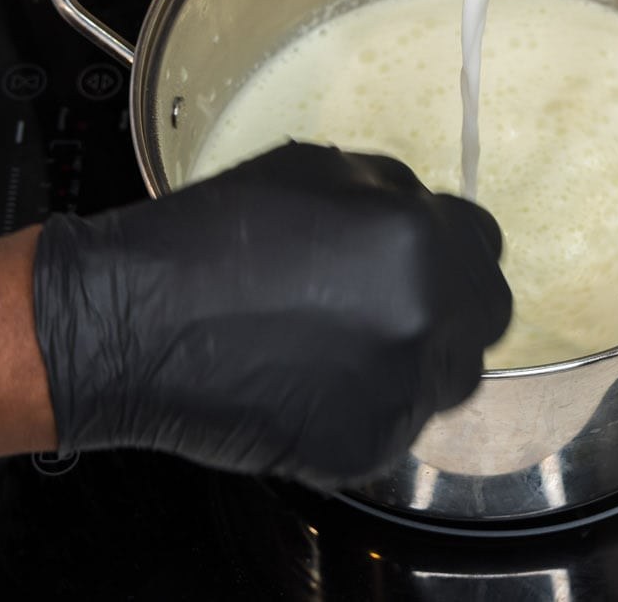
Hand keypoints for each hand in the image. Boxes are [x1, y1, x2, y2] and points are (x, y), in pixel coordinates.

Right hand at [32, 142, 510, 486]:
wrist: (134, 322)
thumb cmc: (212, 236)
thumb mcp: (313, 170)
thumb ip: (390, 193)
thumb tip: (424, 214)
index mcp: (418, 240)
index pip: (484, 246)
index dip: (451, 249)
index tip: (425, 259)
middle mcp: (425, 318)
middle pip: (484, 317)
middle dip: (449, 305)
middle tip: (390, 305)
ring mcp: (400, 391)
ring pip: (448, 377)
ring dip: (416, 358)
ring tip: (343, 346)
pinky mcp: (367, 447)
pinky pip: (396, 424)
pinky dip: (368, 407)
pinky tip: (312, 385)